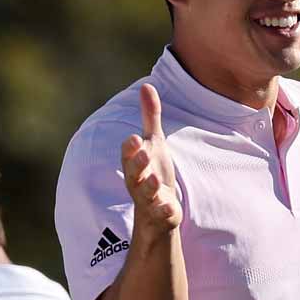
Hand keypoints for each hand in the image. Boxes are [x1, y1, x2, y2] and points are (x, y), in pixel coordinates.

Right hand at [122, 83, 180, 231]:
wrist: (157, 211)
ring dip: (150, 186)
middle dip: (137, 163)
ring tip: (156, 180)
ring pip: (146, 194)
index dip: (131, 148)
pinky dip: (163, 211)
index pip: (129, 154)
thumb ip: (149, 116)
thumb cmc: (153, 171)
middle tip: (142, 153)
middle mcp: (138, 181)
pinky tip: (169, 208)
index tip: (135, 138)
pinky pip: (160, 213)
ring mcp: (148, 199)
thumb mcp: (154, 143)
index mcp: (135, 164)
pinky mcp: (160, 214)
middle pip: (134, 173)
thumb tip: (147, 85)